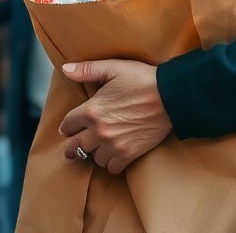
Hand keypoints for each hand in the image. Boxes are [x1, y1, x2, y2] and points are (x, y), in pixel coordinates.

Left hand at [59, 59, 171, 173]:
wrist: (170, 97)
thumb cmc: (142, 80)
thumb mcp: (113, 68)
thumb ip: (87, 70)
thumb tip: (66, 69)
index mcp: (92, 110)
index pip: (68, 125)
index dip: (67, 126)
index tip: (68, 127)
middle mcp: (99, 131)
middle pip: (75, 147)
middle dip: (72, 146)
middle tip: (72, 147)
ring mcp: (114, 145)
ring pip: (93, 158)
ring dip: (93, 153)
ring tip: (97, 148)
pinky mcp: (129, 154)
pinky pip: (111, 168)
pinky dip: (110, 163)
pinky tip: (112, 155)